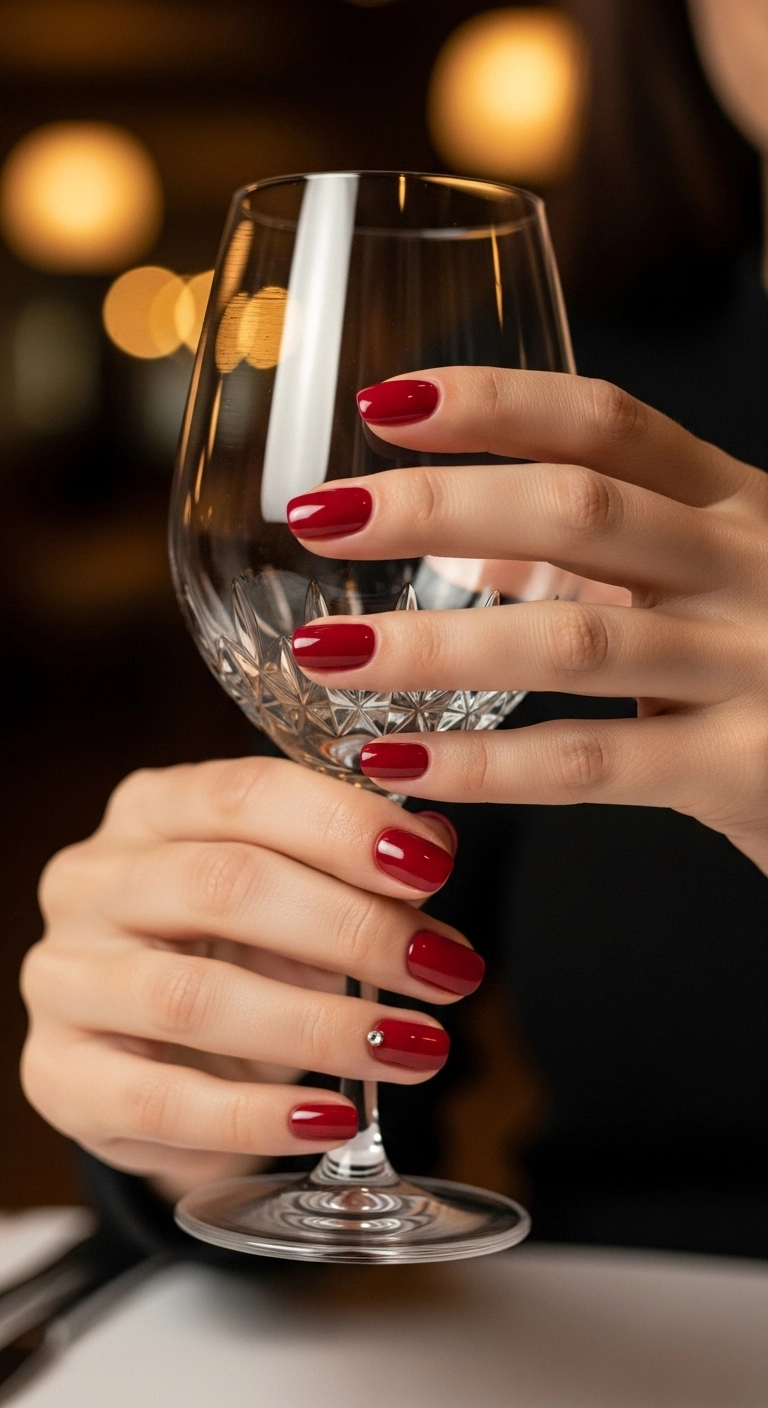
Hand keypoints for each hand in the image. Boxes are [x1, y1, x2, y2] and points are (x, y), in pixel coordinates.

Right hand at [21, 759, 472, 1199]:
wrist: (149, 1052)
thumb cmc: (232, 949)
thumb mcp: (293, 891)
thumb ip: (354, 866)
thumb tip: (432, 845)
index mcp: (151, 808)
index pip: (244, 794)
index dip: (342, 825)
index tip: (431, 868)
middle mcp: (92, 881)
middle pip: (222, 886)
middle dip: (351, 928)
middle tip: (445, 969)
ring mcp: (64, 978)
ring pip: (193, 997)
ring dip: (319, 1027)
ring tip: (413, 1048)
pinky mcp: (60, 1076)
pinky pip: (159, 1102)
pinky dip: (255, 1118)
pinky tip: (332, 1121)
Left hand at [286, 368, 767, 876]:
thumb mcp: (711, 578)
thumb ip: (600, 557)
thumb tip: (462, 541)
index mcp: (735, 501)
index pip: (607, 421)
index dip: (493, 403)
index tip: (383, 403)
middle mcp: (751, 564)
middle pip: (581, 510)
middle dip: (437, 509)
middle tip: (320, 517)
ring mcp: (756, 665)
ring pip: (574, 643)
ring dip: (434, 649)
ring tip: (328, 655)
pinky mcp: (746, 768)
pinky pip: (592, 765)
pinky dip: (485, 767)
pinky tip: (398, 765)